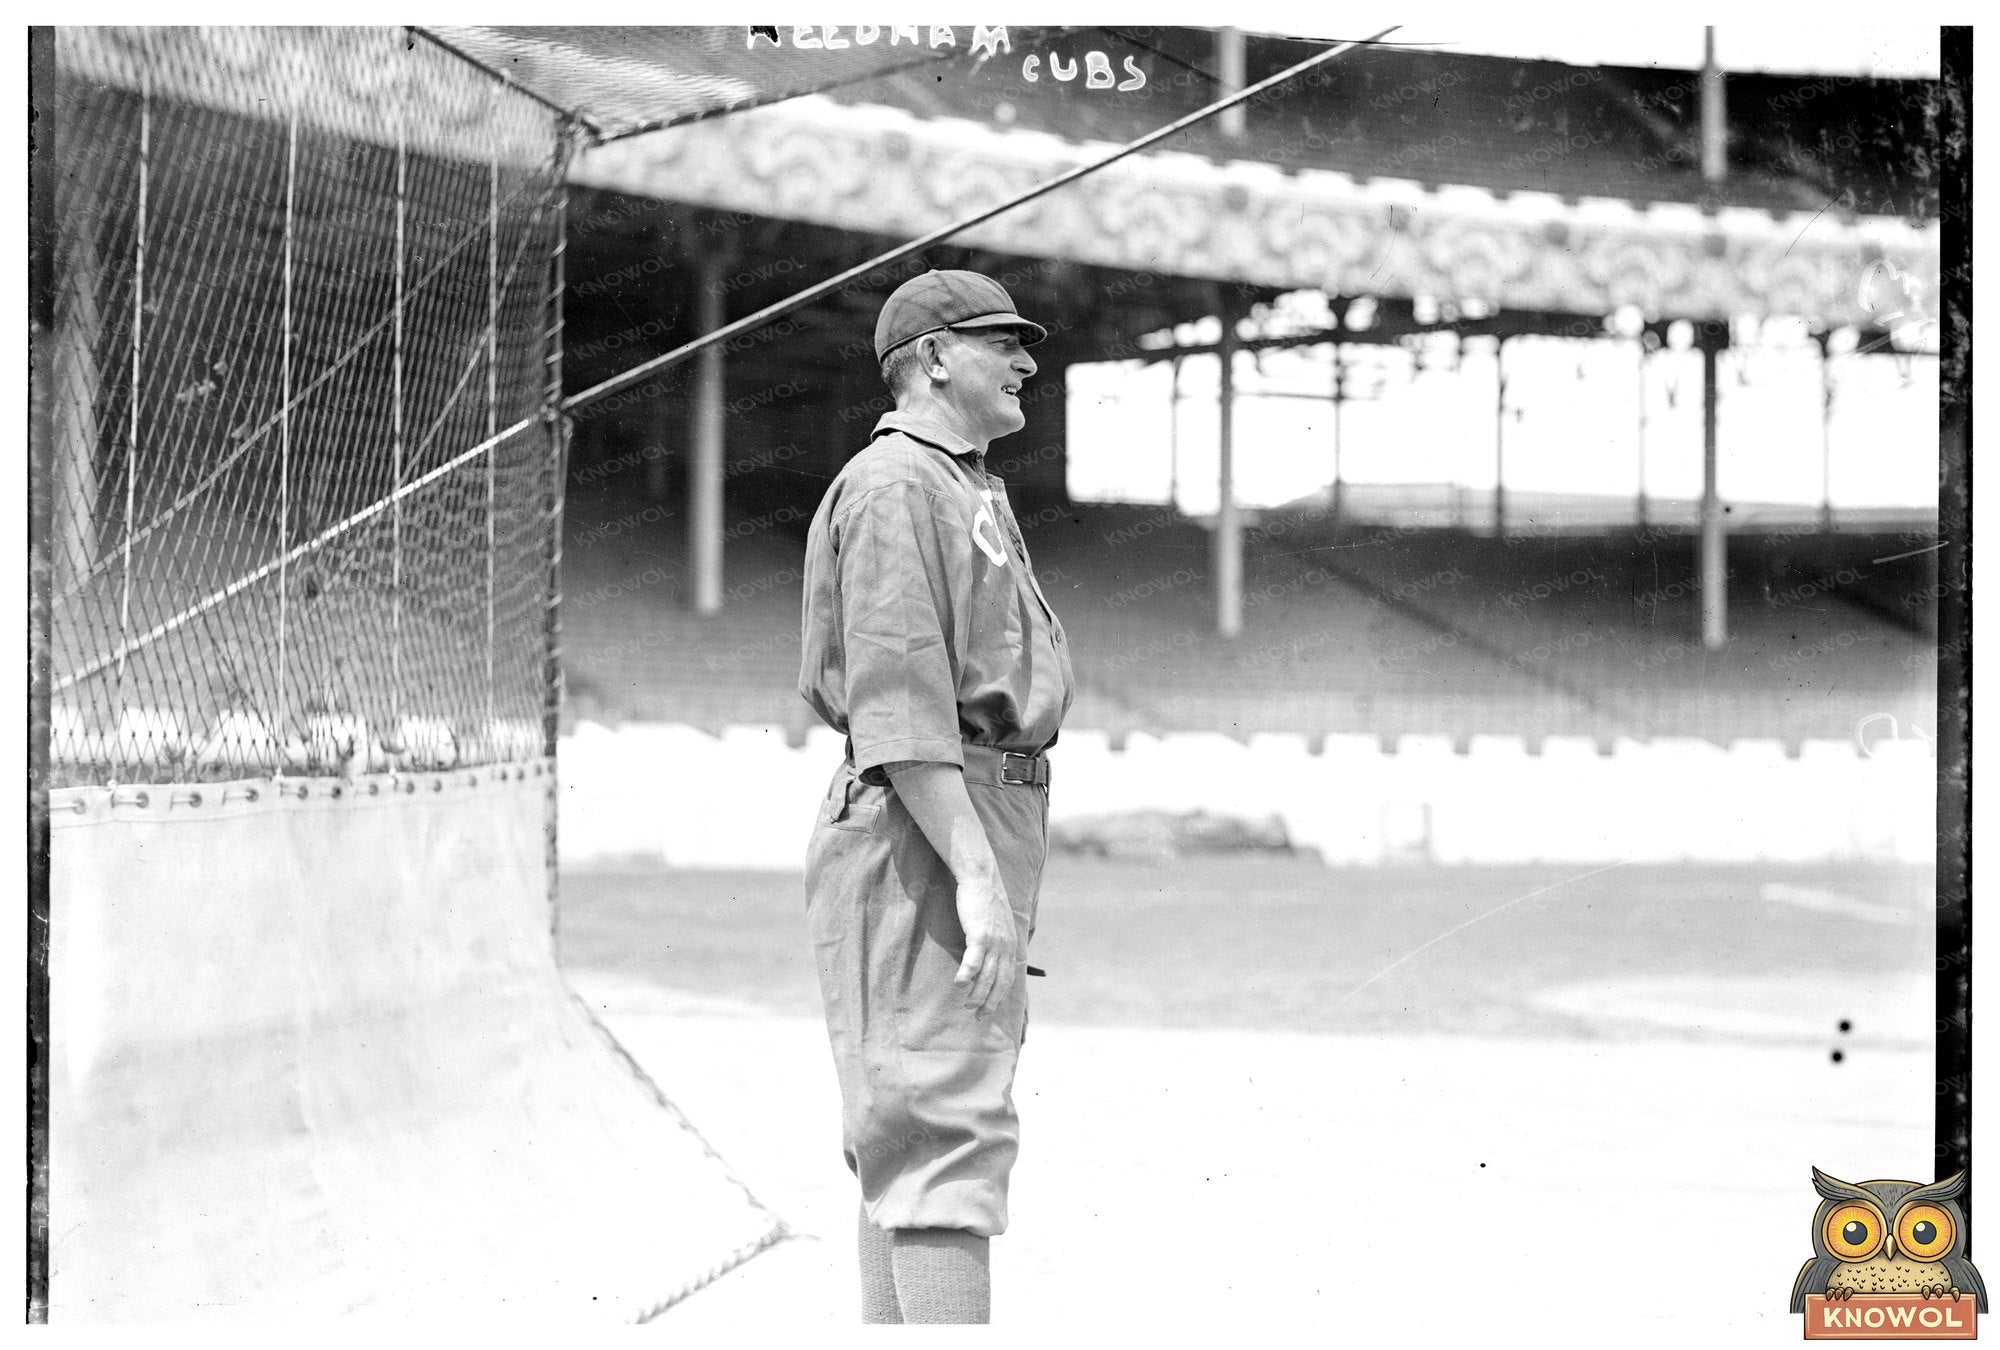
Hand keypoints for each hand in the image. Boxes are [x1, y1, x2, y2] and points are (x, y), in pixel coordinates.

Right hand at [952, 873, 1017, 1018]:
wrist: (982, 878)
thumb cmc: (985, 901)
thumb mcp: (998, 924)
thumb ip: (998, 941)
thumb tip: (992, 956)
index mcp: (1010, 945)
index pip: (1008, 978)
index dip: (1000, 996)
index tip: (990, 1009)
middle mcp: (1006, 946)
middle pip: (1000, 981)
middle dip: (990, 1002)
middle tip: (979, 1016)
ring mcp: (994, 941)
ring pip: (987, 975)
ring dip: (978, 994)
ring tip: (968, 1006)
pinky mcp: (980, 933)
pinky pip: (974, 959)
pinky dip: (968, 974)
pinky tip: (960, 985)